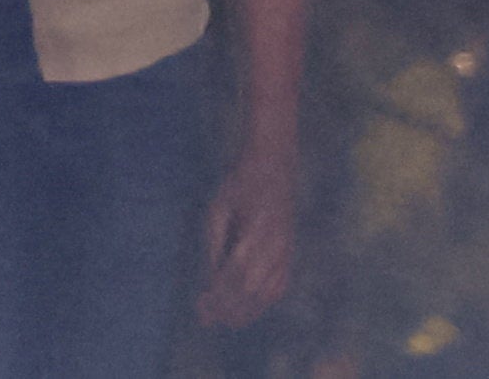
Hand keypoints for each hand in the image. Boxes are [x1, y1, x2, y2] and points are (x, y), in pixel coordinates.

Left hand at [193, 138, 299, 325]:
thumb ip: (213, 243)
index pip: (235, 273)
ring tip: (222, 321)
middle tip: (205, 319)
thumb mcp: (218, 207)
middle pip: (251, 288)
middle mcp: (276, 247)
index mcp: (256, 233)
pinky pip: (279, 287)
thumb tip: (207, 278)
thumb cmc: (239, 185)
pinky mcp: (289, 255)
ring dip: (245, 310)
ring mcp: (286, 253)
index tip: (199, 305)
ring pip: (267, 292)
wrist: (273, 168)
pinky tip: (246, 310)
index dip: (217, 293)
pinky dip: (263, 303)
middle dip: (227, 307)